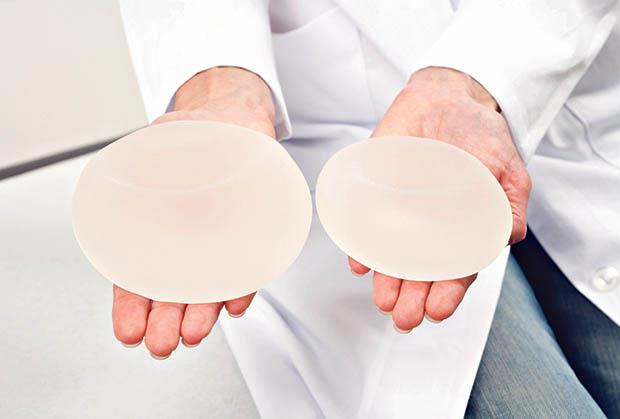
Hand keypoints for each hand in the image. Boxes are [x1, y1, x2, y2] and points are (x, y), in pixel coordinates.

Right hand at [112, 67, 275, 357]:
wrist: (238, 120)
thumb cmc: (198, 129)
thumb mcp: (166, 134)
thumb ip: (151, 149)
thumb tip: (136, 154)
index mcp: (156, 223)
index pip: (137, 273)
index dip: (132, 304)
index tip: (129, 330)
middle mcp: (187, 240)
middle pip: (172, 290)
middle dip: (165, 321)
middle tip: (161, 343)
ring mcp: (220, 241)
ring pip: (209, 286)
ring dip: (201, 312)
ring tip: (193, 333)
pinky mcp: (252, 236)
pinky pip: (250, 266)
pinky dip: (244, 286)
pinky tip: (236, 303)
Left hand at [349, 67, 530, 331]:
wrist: (444, 96)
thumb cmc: (477, 134)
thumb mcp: (506, 167)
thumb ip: (509, 205)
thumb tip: (508, 237)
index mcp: (461, 227)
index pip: (454, 268)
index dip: (447, 292)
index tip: (438, 310)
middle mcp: (429, 225)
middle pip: (420, 269)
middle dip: (413, 297)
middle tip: (405, 317)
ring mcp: (401, 210)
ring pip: (392, 253)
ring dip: (387, 278)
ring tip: (384, 299)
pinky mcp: (376, 191)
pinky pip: (364, 222)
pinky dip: (360, 242)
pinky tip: (360, 260)